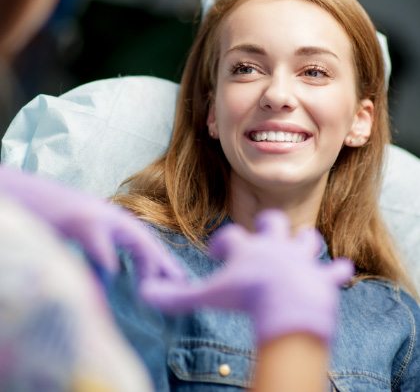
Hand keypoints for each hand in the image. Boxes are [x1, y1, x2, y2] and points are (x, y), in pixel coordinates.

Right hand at [0, 166, 184, 282]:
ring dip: (146, 260)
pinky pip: (99, 242)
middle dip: (163, 261)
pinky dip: (107, 259)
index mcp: (109, 219)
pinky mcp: (79, 219)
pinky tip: (113, 273)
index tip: (175, 278)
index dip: (159, 258)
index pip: (142, 239)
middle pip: (145, 238)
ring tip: (154, 284)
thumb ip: (97, 254)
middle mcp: (108, 215)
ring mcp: (95, 214)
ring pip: (133, 237)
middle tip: (179, 283)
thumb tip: (111, 276)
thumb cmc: (48, 217)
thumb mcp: (78, 237)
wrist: (21, 193)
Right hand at [141, 209, 352, 343]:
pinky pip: (335, 271)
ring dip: (304, 243)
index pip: (230, 236)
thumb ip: (176, 296)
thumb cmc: (245, 297)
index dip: (222, 244)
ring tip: (299, 250)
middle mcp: (276, 245)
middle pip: (273, 221)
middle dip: (269, 225)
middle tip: (263, 238)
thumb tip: (145, 292)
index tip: (217, 255)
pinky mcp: (322, 277)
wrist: (286, 305)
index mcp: (248, 247)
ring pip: (307, 239)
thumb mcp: (207, 296)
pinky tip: (342, 270)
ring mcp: (302, 259)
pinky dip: (337, 272)